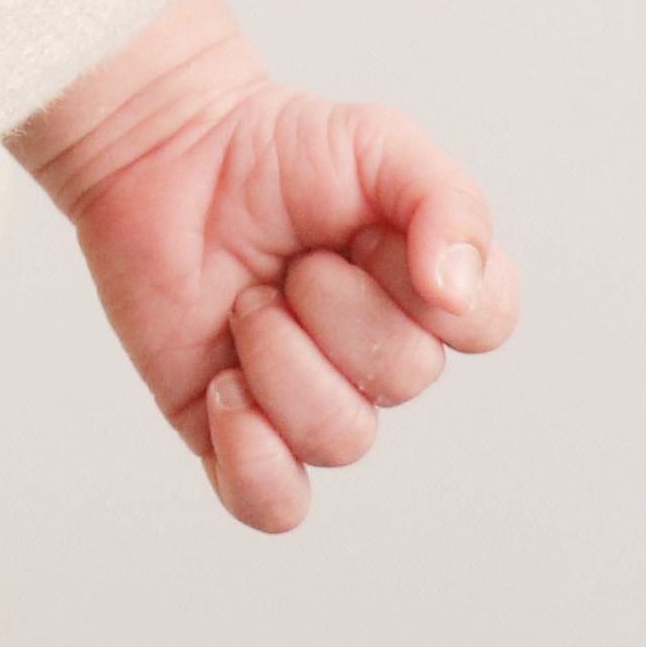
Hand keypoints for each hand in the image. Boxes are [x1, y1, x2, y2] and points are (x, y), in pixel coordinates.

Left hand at [19, 0, 515, 533]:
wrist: (160, 148)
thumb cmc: (271, 147)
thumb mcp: (376, 143)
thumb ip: (446, 200)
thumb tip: (456, 292)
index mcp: (422, 291)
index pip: (484, 322)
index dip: (427, 282)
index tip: (365, 231)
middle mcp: (375, 356)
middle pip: (402, 376)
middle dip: (332, 303)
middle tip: (288, 257)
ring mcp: (305, 400)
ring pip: (340, 438)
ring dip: (280, 357)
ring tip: (243, 302)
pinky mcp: (235, 433)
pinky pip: (272, 503)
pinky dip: (254, 458)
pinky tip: (225, 391)